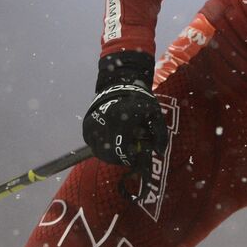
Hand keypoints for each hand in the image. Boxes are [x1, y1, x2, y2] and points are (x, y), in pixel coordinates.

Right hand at [83, 51, 168, 196]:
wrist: (118, 86)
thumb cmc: (139, 101)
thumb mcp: (154, 113)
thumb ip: (160, 134)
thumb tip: (159, 152)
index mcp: (122, 121)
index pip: (124, 151)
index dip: (132, 159)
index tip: (139, 159)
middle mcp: (104, 125)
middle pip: (110, 155)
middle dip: (122, 159)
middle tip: (130, 155)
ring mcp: (93, 126)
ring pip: (100, 153)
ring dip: (112, 155)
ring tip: (122, 146)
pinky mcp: (86, 127)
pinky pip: (93, 146)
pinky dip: (103, 148)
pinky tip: (113, 140)